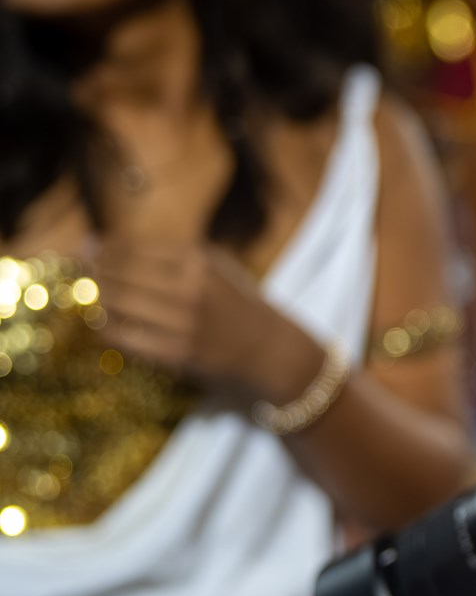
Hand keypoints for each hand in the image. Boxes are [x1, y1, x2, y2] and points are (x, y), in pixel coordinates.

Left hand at [94, 240, 320, 403]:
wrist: (269, 349)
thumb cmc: (238, 304)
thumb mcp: (215, 266)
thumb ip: (167, 253)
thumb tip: (101, 243)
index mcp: (200, 261)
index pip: (134, 248)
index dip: (103, 248)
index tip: (89, 250)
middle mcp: (191, 288)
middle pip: (119, 274)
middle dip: (94, 273)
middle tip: (85, 276)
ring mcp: (183, 322)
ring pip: (117, 304)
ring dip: (98, 300)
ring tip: (95, 299)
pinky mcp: (177, 352)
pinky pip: (124, 337)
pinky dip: (105, 329)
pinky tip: (104, 325)